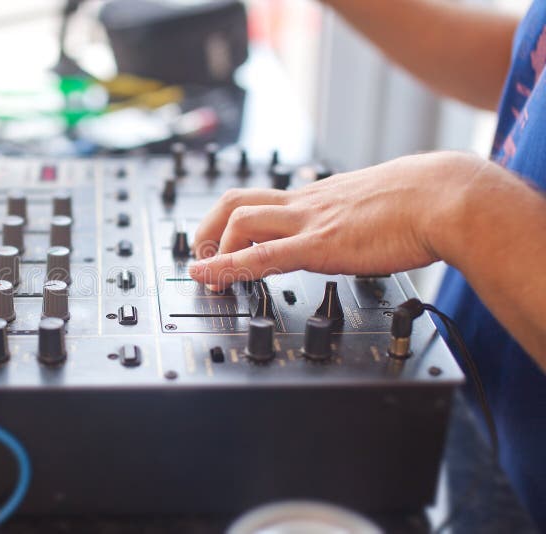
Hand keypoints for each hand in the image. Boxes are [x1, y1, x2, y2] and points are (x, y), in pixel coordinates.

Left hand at [188, 151, 484, 288]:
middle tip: (199, 254)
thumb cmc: (423, 202)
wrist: (446, 199)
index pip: (262, 199)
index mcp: (319, 197)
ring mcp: (310, 222)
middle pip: (237, 201)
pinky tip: (207, 276)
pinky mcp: (319, 245)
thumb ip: (355, 217)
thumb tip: (359, 228)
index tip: (221, 238)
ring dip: (214, 249)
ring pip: (242, 222)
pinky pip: (261, 256)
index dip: (233, 218)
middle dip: (209, 227)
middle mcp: (306, 204)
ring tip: (204, 275)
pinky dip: (227, 267)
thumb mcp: (376, 206)